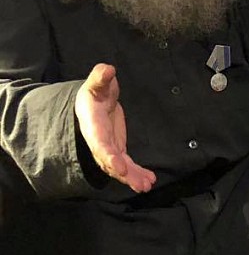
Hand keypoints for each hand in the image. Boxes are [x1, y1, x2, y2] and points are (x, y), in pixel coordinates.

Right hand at [74, 63, 156, 192]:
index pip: (100, 144)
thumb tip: (107, 69)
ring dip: (133, 177)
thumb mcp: (96, 83)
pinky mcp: (118, 149)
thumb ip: (100, 77)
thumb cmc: (95, 92)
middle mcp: (99, 141)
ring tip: (147, 185)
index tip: (120, 167)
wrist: (92, 102)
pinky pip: (127, 165)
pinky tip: (149, 180)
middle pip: (110, 160)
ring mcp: (109, 147)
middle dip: (124, 173)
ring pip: (120, 167)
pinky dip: (137, 173)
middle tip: (139, 184)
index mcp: (93, 126)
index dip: (109, 156)